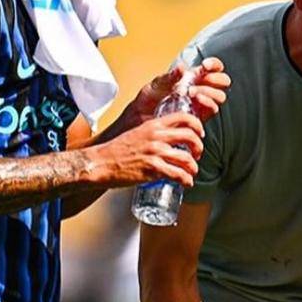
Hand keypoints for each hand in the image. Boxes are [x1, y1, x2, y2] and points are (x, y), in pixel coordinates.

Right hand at [89, 112, 203, 187]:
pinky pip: (178, 174)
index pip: (183, 117)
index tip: (200, 133)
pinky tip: (186, 183)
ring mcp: (156, 153)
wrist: (101, 163)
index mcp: (153, 125)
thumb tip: (166, 140)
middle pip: (191, 136)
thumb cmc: (116, 150)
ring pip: (187, 159)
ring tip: (192, 172)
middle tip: (197, 154)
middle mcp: (157, 137)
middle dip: (199, 147)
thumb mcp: (137, 134)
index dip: (197, 125)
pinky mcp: (153, 169)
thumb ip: (152, 134)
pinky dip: (187, 180)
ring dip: (194, 168)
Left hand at [131, 57, 230, 122]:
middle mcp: (202, 89)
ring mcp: (202, 103)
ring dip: (209, 91)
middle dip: (216, 78)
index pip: (214, 68)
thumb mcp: (158, 83)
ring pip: (219, 96)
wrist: (141, 117)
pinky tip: (195, 100)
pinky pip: (212, 109)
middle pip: (223, 81)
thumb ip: (170, 76)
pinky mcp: (200, 116)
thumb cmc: (150, 98)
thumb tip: (182, 68)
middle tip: (203, 78)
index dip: (214, 65)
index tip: (205, 65)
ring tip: (192, 92)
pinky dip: (207, 103)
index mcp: (195, 77)